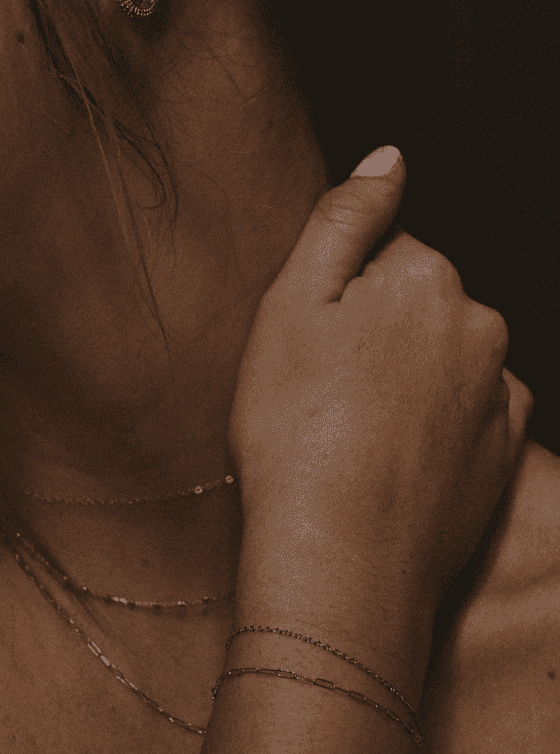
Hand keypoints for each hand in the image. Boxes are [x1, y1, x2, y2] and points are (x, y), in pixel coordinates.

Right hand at [228, 146, 532, 623]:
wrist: (340, 556)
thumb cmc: (296, 434)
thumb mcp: (289, 308)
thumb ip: (344, 219)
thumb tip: (390, 159)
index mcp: (425, 278)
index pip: (383, 256)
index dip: (337, 300)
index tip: (310, 350)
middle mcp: (479, 324)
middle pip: (419, 308)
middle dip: (377, 337)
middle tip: (324, 397)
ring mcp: (498, 391)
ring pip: (444, 362)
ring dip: (406, 384)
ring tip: (353, 438)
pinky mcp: (504, 450)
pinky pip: (467, 415)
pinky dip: (435, 428)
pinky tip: (391, 461)